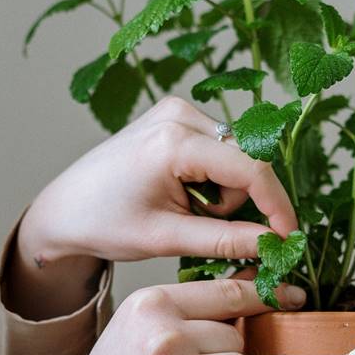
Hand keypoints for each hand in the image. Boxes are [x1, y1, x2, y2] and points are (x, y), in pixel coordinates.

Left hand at [7, 97, 296, 318]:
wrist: (65, 208)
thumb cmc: (105, 223)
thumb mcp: (167, 238)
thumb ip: (226, 240)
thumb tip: (276, 244)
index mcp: (173, 141)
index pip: (250, 169)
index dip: (277, 206)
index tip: (288, 239)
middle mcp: (179, 114)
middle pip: (246, 161)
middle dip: (236, 202)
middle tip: (201, 226)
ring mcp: (177, 110)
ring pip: (236, 157)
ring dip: (223, 192)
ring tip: (184, 210)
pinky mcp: (176, 116)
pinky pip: (220, 149)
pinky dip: (212, 178)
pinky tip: (182, 192)